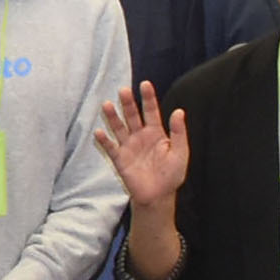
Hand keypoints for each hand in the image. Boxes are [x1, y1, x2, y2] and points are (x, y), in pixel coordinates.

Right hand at [92, 83, 189, 209]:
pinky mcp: (119, 159)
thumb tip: (178, 111)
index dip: (148, 98)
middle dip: (128, 103)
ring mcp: (128, 147)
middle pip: (132, 116)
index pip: (151, 111)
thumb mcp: (180, 152)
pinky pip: (110, 148)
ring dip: (113, 117)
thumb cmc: (172, 174)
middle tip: (123, 90)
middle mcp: (140, 136)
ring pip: (119, 128)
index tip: (145, 84)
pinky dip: (104, 140)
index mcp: (156, 133)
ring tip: (107, 105)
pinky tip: (99, 132)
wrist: (158, 195)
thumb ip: (179, 132)